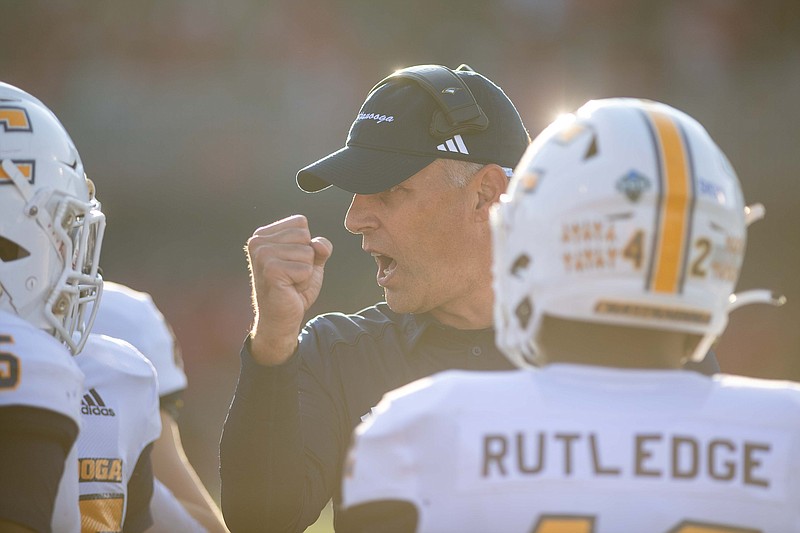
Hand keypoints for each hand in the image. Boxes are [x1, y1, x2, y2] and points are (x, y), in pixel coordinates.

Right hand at [245, 215, 332, 364]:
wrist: (281, 318)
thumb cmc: (294, 288)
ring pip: (307, 252)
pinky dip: (304, 282)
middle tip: (291, 275)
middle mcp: (258, 241)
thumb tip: (318, 245)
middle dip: (306, 259)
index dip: (305, 244)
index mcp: (263, 234)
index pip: (300, 223)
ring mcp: (262, 255)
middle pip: (305, 236)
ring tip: (290, 282)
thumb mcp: (312, 261)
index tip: (291, 262)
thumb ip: (320, 246)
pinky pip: (306, 269)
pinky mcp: (270, 270)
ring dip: (305, 272)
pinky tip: (289, 289)